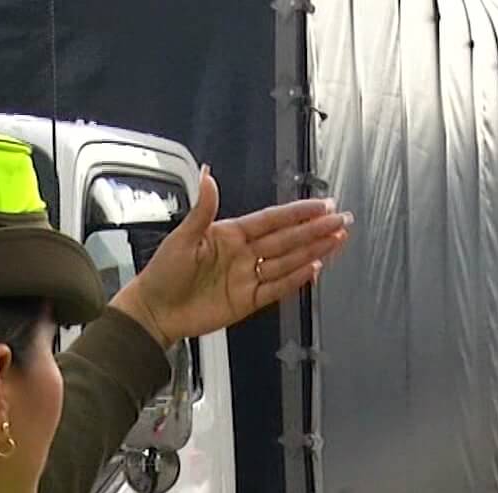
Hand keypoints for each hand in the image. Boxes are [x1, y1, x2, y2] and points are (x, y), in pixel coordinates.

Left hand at [110, 166, 350, 348]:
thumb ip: (203, 209)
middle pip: (287, 239)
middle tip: (342, 220)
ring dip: (313, 250)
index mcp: (230, 234)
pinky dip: (296, 279)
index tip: (321, 204)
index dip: (297, 212)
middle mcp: (243, 254)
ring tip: (338, 240)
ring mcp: (248, 277)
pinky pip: (277, 288)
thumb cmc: (163, 273)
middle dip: (316, 229)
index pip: (271, 220)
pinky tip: (314, 268)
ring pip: (288, 261)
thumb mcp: (182, 237)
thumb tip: (209, 176)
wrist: (154, 311)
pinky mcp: (247, 301)